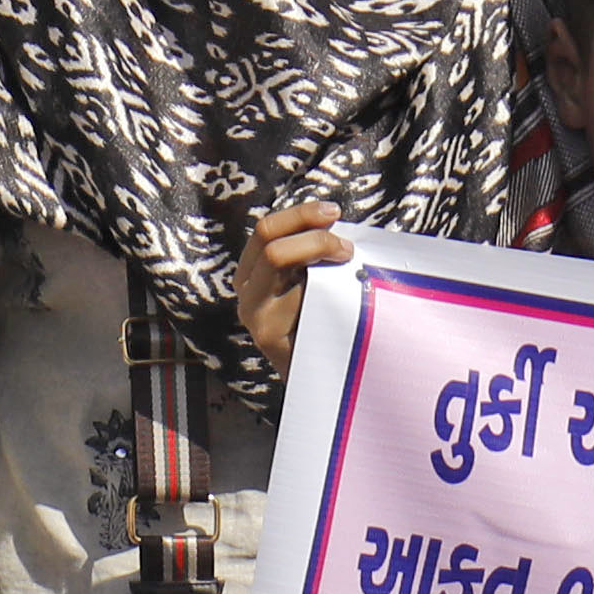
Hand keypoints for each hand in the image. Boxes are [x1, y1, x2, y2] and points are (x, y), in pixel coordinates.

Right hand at [230, 200, 355, 369]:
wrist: (319, 380)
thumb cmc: (322, 322)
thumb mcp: (311, 281)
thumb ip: (312, 254)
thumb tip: (334, 219)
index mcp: (253, 269)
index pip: (267, 228)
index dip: (301, 214)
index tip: (334, 213)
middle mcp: (245, 287)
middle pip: (268, 237)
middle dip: (311, 231)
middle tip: (346, 245)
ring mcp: (252, 311)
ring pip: (276, 257)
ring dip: (318, 249)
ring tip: (348, 262)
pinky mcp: (266, 334)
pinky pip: (293, 294)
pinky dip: (322, 284)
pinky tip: (343, 293)